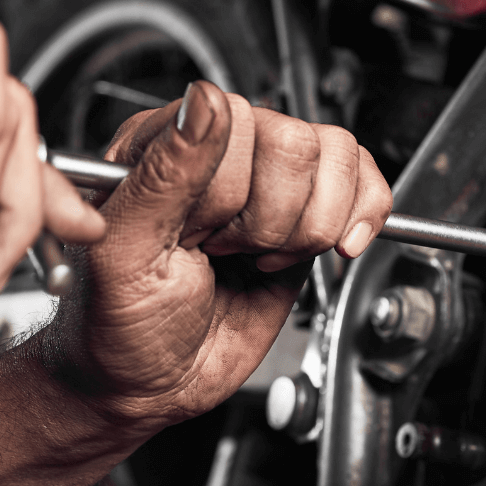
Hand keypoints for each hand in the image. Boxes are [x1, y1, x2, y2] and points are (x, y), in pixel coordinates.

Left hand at [40, 81, 391, 432]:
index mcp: (162, 139)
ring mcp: (270, 180)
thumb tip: (205, 101)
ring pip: (337, 159)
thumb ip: (166, 172)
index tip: (195, 237)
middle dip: (266, 220)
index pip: (237, 123)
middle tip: (221, 252)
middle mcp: (221, 148)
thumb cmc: (119, 323)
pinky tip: (326, 249)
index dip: (226, 194)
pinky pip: (366, 181)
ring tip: (255, 258)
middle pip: (295, 144)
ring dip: (304, 230)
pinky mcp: (309, 212)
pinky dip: (361, 218)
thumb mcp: (128, 251)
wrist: (147, 384)